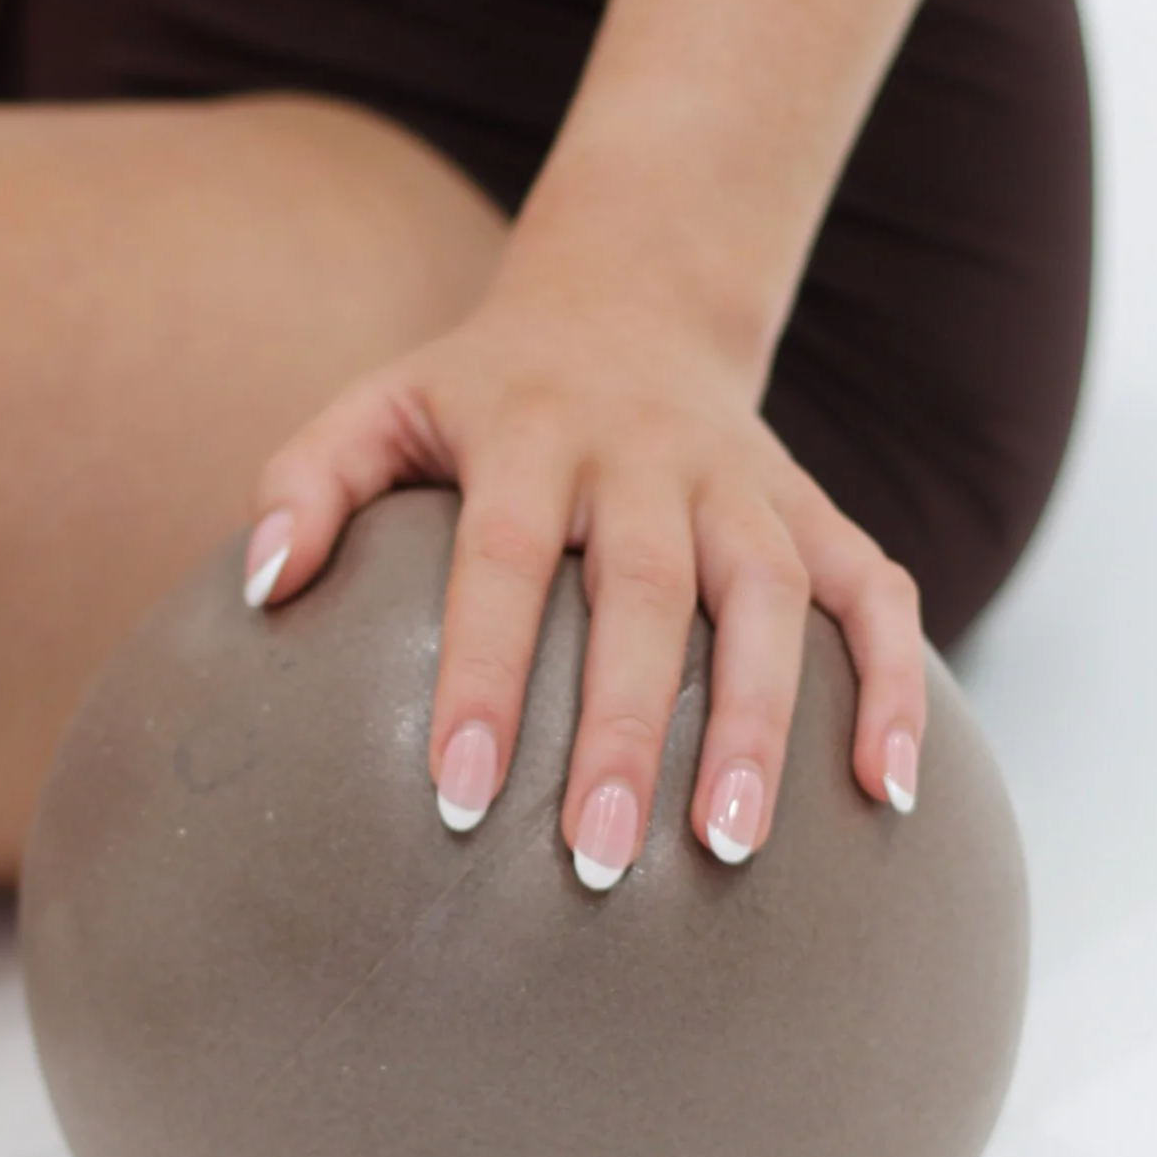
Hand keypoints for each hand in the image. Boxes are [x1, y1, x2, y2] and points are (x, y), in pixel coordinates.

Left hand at [237, 250, 926, 886]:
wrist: (632, 296)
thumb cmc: (481, 395)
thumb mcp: (380, 405)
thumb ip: (306, 483)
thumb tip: (259, 588)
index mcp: (531, 431)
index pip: (505, 558)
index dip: (487, 673)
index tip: (460, 794)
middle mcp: (649, 454)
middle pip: (649, 595)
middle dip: (628, 730)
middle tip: (597, 861)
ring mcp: (745, 481)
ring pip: (775, 598)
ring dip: (763, 725)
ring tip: (732, 849)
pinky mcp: (815, 508)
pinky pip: (880, 593)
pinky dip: (897, 687)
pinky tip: (888, 795)